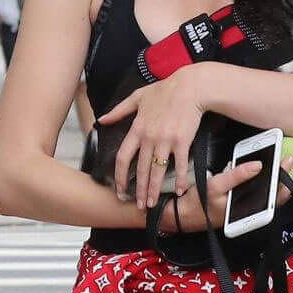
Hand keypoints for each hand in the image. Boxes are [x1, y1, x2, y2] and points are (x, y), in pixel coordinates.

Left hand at [96, 66, 213, 207]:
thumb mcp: (138, 97)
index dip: (119, 176)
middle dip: (138, 190)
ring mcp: (166, 141)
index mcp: (137, 128)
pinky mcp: (182, 141)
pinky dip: (179, 180)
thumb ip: (119, 110)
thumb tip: (102, 119)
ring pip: (157, 171)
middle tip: (138, 205)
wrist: (190, 86)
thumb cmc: (166, 89)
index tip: (119, 189)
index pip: (122, 158)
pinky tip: (178, 191)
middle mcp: (149, 137)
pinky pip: (180, 165)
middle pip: (140, 170)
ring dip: (154, 190)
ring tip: (152, 204)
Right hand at [168, 145, 292, 232]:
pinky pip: (266, 194)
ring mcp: (250, 208)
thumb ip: (237, 176)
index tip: (291, 159)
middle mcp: (252, 211)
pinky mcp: (246, 205)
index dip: (285, 177)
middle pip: (279, 195)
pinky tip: (280, 174)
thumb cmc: (199, 202)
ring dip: (288, 181)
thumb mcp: (216, 185)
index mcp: (249, 210)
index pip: (274, 194)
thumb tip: (258, 165)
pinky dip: (275, 183)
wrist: (185, 215)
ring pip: (275, 195)